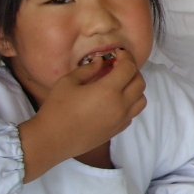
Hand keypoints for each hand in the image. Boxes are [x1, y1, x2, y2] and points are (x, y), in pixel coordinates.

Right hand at [18, 50, 146, 182]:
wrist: (51, 140)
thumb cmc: (56, 109)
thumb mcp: (68, 82)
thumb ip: (88, 69)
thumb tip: (101, 61)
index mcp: (108, 91)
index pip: (129, 68)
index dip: (127, 57)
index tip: (119, 53)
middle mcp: (120, 105)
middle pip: (140, 82)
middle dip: (131, 71)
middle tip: (118, 67)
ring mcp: (121, 119)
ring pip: (141, 99)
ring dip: (135, 88)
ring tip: (119, 84)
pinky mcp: (118, 130)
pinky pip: (133, 113)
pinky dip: (130, 103)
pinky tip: (115, 101)